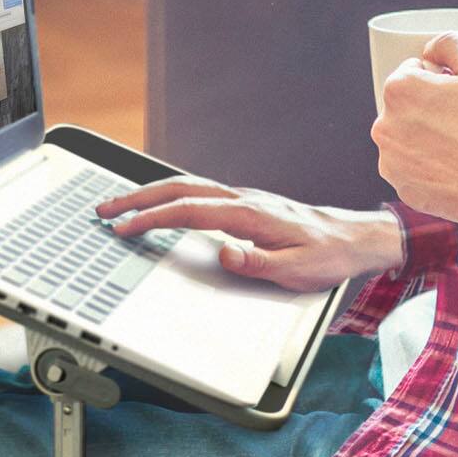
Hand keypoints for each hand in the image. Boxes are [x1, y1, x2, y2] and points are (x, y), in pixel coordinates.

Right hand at [95, 176, 404, 293]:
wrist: (353, 238)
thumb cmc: (327, 256)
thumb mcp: (297, 270)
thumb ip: (259, 264)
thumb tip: (224, 253)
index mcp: (249, 213)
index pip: (188, 210)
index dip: (152, 218)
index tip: (124, 227)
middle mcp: (242, 198)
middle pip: (179, 189)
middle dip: (137, 198)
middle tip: (104, 210)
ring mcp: (243, 198)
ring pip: (187, 186)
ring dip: (150, 194)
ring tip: (120, 205)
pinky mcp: (245, 203)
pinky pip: (198, 192)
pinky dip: (171, 195)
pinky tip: (161, 204)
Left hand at [371, 32, 457, 254]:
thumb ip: (449, 43)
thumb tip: (430, 50)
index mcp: (399, 89)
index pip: (414, 71)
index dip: (442, 79)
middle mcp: (384, 125)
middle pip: (409, 105)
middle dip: (432, 107)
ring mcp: (390, 161)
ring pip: (410, 137)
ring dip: (429, 136)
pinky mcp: (403, 189)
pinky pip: (415, 168)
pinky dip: (432, 166)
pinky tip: (457, 168)